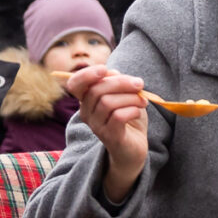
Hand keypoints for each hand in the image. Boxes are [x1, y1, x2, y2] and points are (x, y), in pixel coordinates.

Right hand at [70, 66, 149, 200]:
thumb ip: (116, 82)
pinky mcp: (109, 137)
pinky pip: (118, 116)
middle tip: (139, 84)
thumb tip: (112, 72)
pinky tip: (138, 112)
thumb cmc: (128, 118)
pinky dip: (132, 110)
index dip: (87, 74)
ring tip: (143, 101)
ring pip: (108, 102)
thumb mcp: (123, 95)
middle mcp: (87, 113)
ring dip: (130, 97)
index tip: (105, 69)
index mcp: (87, 100)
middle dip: (122, 83)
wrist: (135, 147)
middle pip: (97, 90)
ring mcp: (96, 126)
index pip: (75, 84)